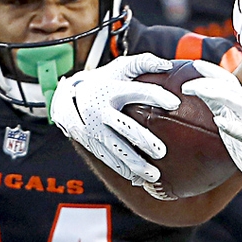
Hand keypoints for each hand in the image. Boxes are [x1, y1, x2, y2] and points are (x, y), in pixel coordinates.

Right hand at [50, 54, 176, 186]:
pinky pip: (108, 159)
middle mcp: (101, 110)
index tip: (174, 103)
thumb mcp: (120, 67)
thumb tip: (167, 65)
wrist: (67, 97)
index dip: (155, 95)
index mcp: (111, 89)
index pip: (137, 91)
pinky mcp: (90, 142)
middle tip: (161, 152)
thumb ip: (143, 63)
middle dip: (143, 140)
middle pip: (125, 126)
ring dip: (135, 163)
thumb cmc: (105, 81)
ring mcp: (94, 128)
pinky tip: (139, 179)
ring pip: (116, 148)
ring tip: (154, 175)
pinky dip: (123, 170)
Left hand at [182, 60, 241, 202]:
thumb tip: (201, 95)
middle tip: (186, 84)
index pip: (229, 82)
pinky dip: (232, 125)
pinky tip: (218, 121)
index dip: (213, 71)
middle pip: (230, 88)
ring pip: (236, 102)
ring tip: (195, 91)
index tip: (195, 64)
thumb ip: (220, 109)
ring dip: (214, 93)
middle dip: (207, 81)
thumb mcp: (232, 124)